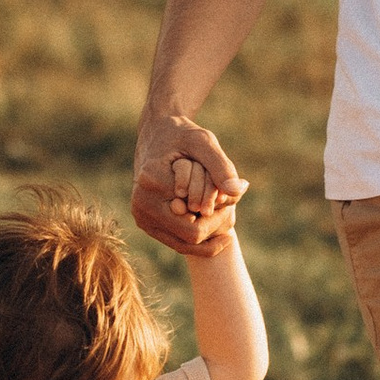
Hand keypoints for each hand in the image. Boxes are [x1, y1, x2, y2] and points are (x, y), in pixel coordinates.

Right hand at [131, 110, 246, 252]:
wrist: (157, 135)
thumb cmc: (182, 135)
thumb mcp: (204, 142)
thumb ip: (222, 167)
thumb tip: (238, 192)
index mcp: (153, 183)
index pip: (196, 220)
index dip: (219, 215)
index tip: (231, 198)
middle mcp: (142, 205)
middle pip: (190, 236)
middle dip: (213, 223)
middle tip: (229, 206)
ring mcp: (141, 216)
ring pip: (183, 244)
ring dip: (207, 232)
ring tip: (223, 213)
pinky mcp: (145, 222)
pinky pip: (176, 241)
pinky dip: (198, 237)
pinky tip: (214, 222)